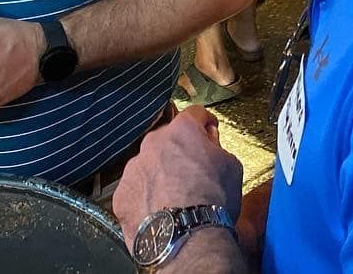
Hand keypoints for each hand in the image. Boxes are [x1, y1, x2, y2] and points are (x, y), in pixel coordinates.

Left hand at [112, 107, 243, 240]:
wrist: (188, 238)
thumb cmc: (214, 201)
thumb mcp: (231, 166)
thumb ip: (217, 147)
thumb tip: (209, 142)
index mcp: (182, 130)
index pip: (194, 114)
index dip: (205, 123)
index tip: (209, 132)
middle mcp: (153, 143)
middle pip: (167, 140)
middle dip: (179, 151)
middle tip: (192, 172)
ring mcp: (133, 169)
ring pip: (148, 165)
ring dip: (159, 174)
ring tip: (174, 198)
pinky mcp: (121, 195)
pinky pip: (135, 190)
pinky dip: (145, 197)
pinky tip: (159, 212)